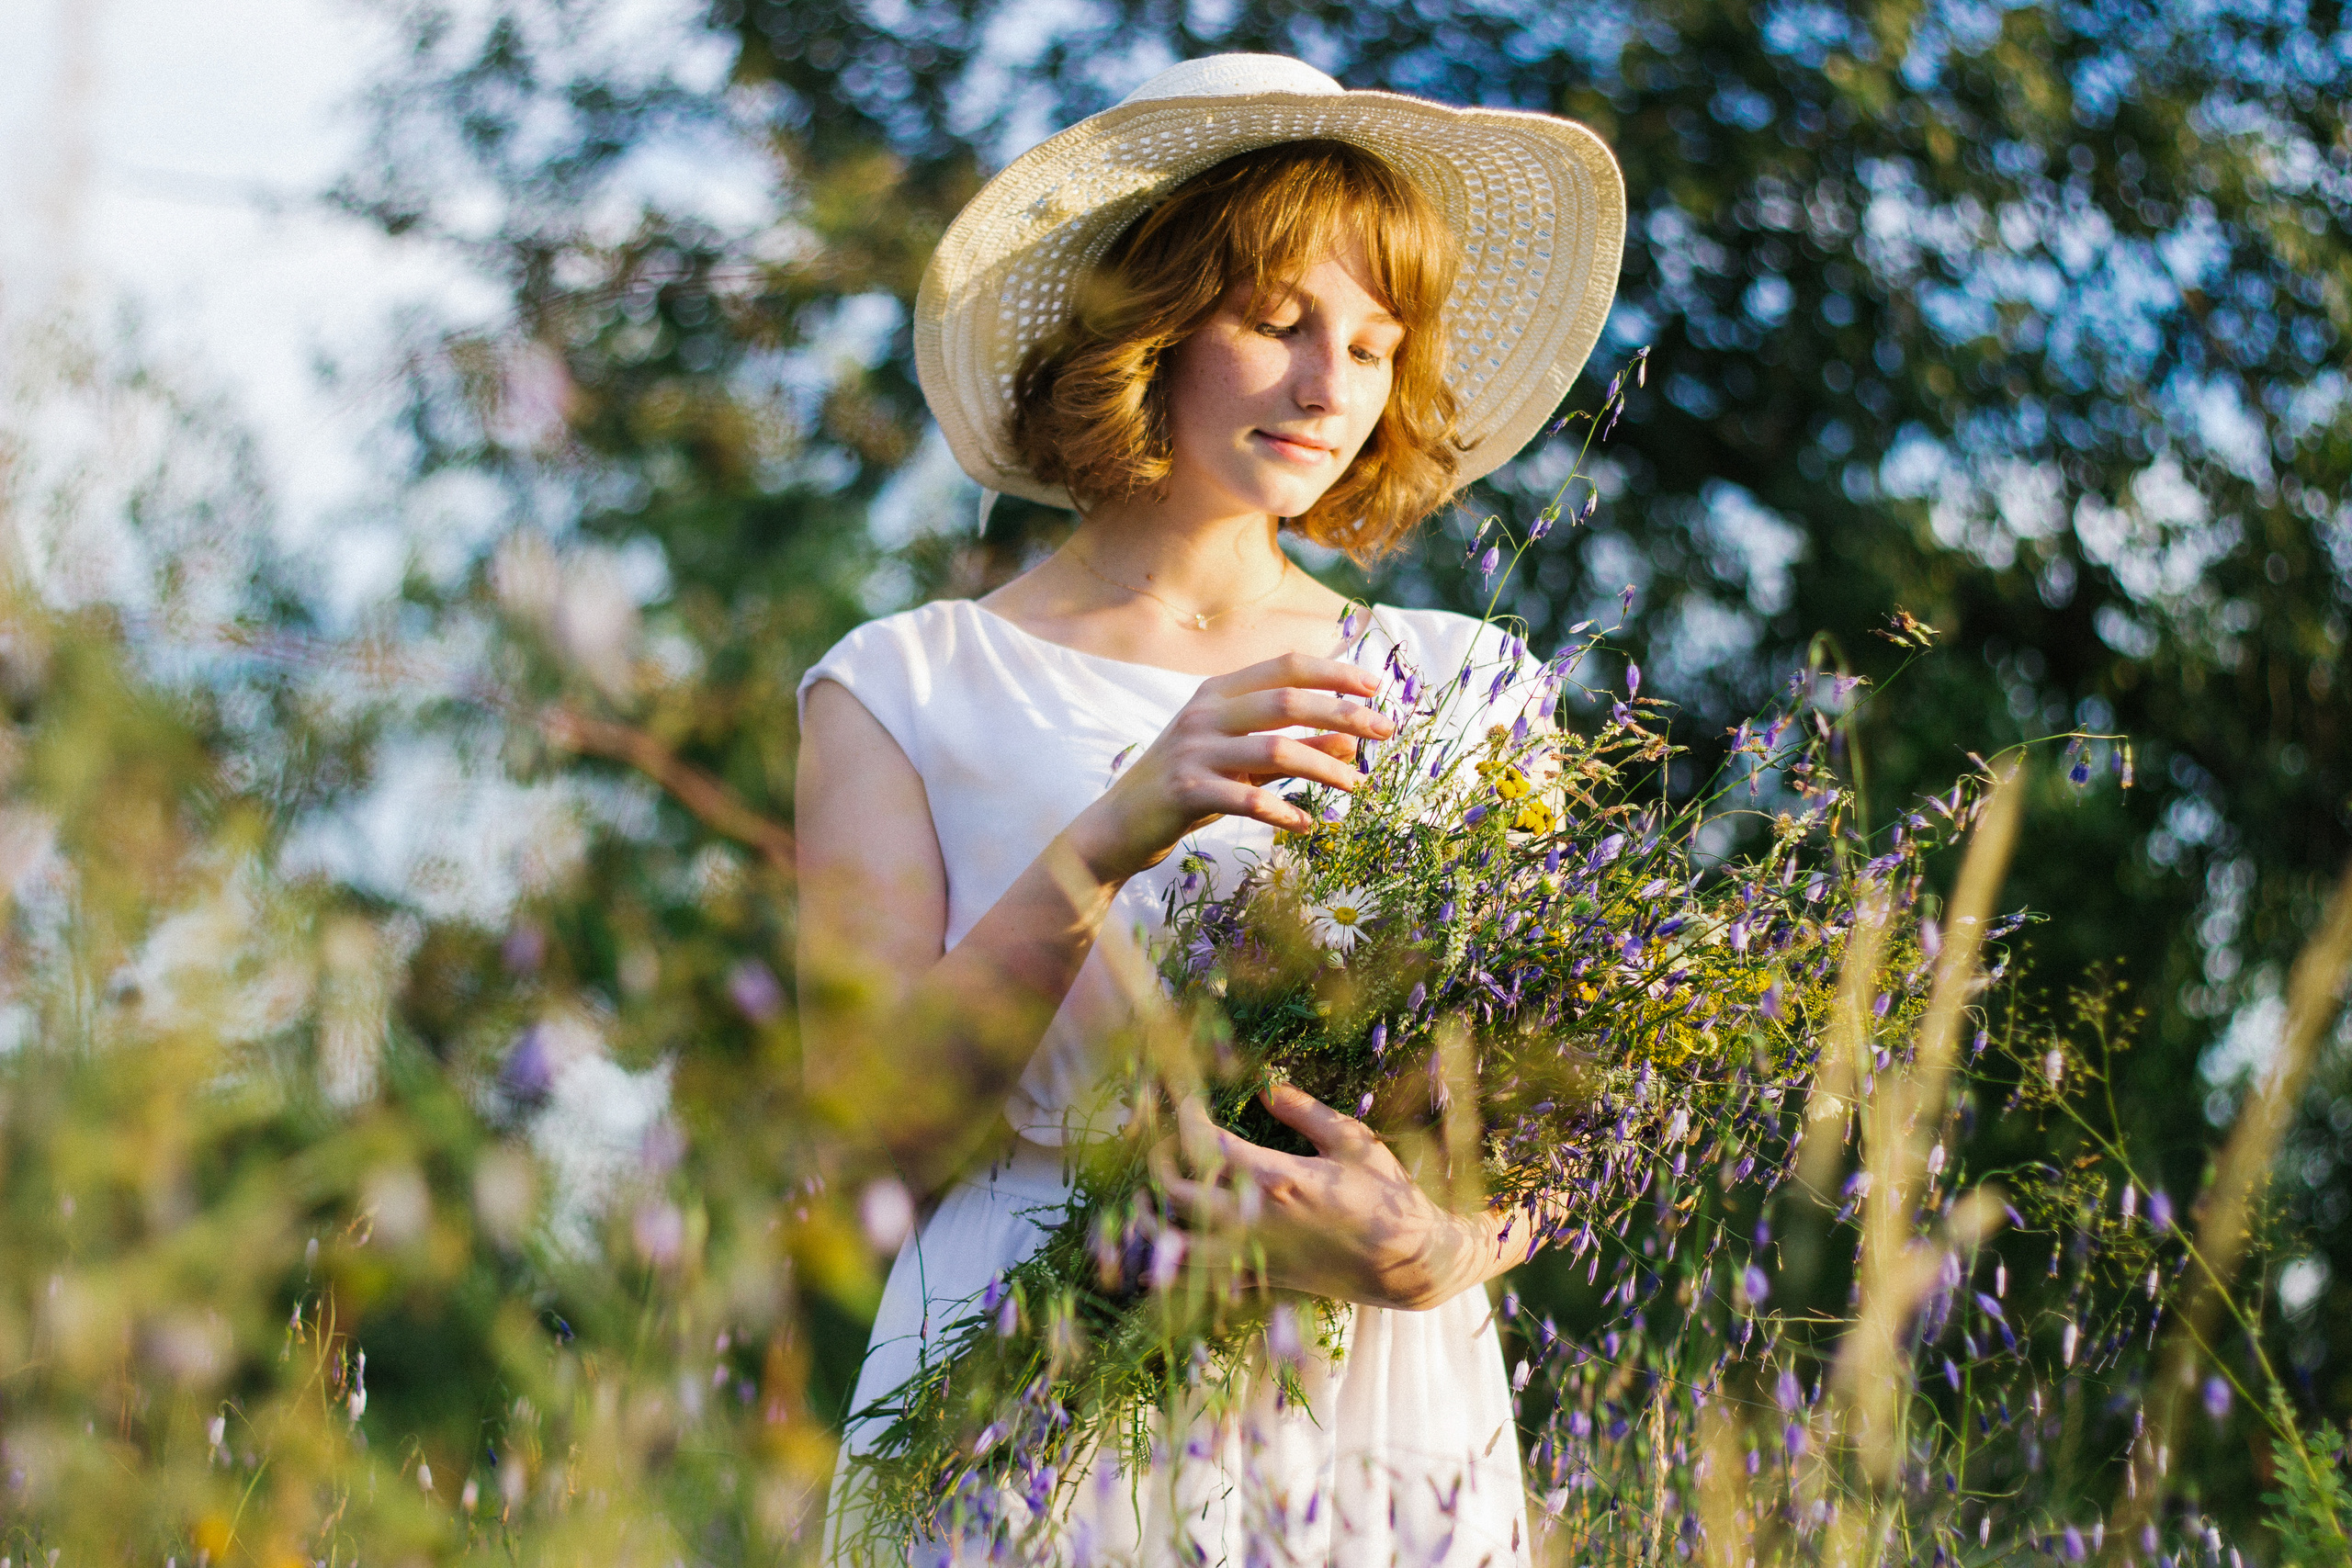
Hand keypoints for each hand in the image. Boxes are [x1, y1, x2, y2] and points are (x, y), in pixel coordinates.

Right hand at [1063, 654, 1395, 882]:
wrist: (1118, 825)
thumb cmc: (1188, 787)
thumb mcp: (1243, 761)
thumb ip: (1294, 745)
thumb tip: (1352, 739)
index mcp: (1218, 693)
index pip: (1284, 667)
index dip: (1333, 672)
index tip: (1375, 686)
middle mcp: (1205, 713)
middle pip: (1287, 700)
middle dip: (1343, 713)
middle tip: (1385, 731)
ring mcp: (1193, 751)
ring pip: (1275, 750)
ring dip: (1324, 766)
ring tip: (1355, 786)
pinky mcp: (1186, 792)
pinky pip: (1247, 799)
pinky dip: (1283, 811)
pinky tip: (1305, 824)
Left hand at [1156, 1083, 1500, 1312]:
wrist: (1411, 1263)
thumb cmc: (1387, 1195)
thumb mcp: (1352, 1141)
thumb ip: (1304, 1111)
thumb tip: (1264, 1084)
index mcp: (1279, 1179)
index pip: (1208, 1145)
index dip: (1184, 1118)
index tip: (1182, 1099)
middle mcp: (1258, 1221)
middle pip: (1178, 1196)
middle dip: (1159, 1164)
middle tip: (1162, 1143)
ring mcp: (1258, 1257)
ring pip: (1180, 1248)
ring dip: (1156, 1222)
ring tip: (1152, 1197)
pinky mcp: (1264, 1282)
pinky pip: (1206, 1280)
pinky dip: (1183, 1265)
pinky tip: (1175, 1241)